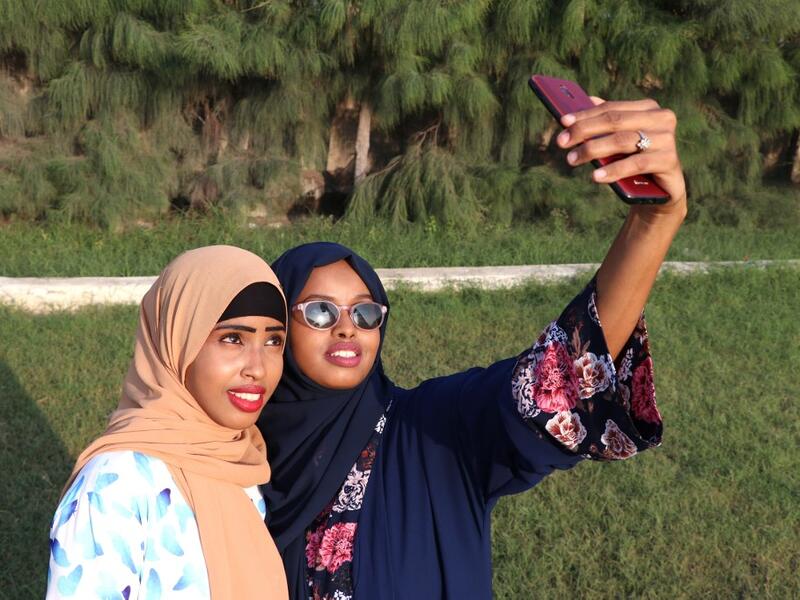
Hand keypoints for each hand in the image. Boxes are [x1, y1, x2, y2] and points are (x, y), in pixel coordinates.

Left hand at [556, 97, 686, 219]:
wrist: (660, 193)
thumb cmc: (635, 162)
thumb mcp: (618, 143)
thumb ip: (606, 122)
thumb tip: (585, 100)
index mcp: (648, 108)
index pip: (611, 109)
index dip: (585, 115)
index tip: (562, 122)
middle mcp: (661, 119)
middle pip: (615, 121)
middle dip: (584, 130)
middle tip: (561, 142)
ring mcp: (667, 139)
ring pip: (622, 140)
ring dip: (593, 150)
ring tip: (571, 159)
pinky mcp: (669, 161)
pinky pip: (636, 164)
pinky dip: (613, 170)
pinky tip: (595, 176)